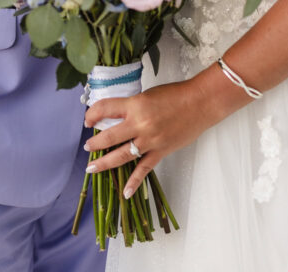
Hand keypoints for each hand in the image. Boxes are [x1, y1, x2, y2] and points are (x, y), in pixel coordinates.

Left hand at [84, 80, 210, 197]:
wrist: (200, 103)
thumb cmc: (175, 95)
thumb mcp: (147, 95)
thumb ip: (132, 107)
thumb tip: (117, 117)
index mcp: (135, 104)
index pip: (105, 109)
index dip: (92, 115)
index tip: (87, 121)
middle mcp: (140, 124)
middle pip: (109, 137)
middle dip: (94, 144)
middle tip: (87, 147)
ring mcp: (150, 141)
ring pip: (121, 156)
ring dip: (104, 163)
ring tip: (92, 167)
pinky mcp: (161, 152)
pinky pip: (144, 169)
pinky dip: (134, 183)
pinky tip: (124, 192)